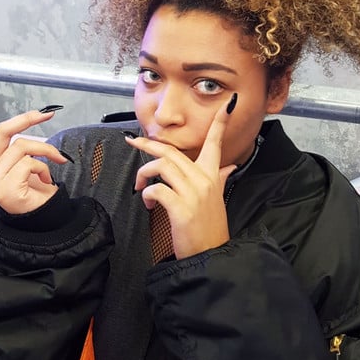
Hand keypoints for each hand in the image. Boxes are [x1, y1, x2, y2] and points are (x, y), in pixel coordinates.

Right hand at [0, 100, 70, 213]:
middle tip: (47, 114)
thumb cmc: (32, 188)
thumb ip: (12, 148)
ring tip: (55, 160)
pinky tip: (45, 179)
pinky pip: (29, 163)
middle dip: (25, 119)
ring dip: (45, 150)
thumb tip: (22, 122)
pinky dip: (44, 167)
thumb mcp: (19, 164)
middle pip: (0, 132)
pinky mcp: (5, 189)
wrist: (44, 216)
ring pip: (22, 146)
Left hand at [125, 97, 236, 259]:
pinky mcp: (181, 207)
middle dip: (148, 143)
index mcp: (212, 175)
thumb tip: (228, 167)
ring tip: (139, 186)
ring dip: (144, 173)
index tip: (226, 105)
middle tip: (132, 140)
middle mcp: (203, 179)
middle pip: (172, 151)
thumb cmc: (210, 227)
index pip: (216, 143)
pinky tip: (147, 202)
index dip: (220, 123)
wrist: (211, 255)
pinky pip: (156, 189)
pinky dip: (146, 193)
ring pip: (161, 166)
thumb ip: (219, 178)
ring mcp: (193, 193)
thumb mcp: (217, 199)